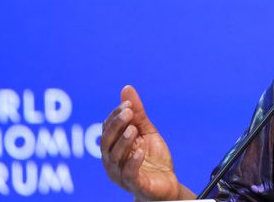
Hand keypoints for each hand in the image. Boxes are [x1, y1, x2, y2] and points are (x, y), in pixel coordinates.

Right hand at [101, 85, 184, 200]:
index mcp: (113, 147)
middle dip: (116, 125)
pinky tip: (141, 150)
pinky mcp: (134, 184)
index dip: (115, 116)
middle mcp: (112, 161)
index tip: (127, 104)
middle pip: (106, 142)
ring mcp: (121, 174)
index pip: (107, 129)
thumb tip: (126, 88)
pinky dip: (133, 161)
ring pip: (115, 157)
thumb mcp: (147, 131)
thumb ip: (137, 113)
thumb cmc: (152, 158)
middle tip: (128, 113)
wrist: (166, 184)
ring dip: (123, 141)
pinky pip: (129, 173)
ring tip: (133, 129)